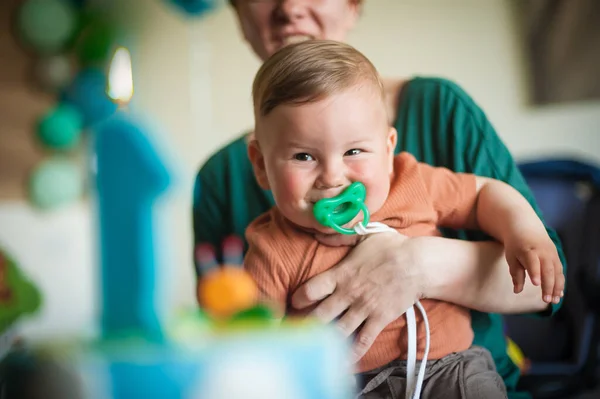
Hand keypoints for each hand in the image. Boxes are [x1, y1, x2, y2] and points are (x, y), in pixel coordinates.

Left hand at [291, 232, 425, 361]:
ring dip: (324, 341)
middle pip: (319, 315)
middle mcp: (348, 294)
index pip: (311, 289)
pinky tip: (342, 363)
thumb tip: (317, 231)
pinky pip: (363, 342)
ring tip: (312, 350)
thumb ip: (339, 236)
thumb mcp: (363, 236)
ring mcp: (363, 309)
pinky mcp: (378, 320)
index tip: (294, 303)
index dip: (298, 298)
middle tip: (297, 332)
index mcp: (341, 274)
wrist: (419, 264)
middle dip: (305, 325)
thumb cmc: (392, 247)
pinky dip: (352, 354)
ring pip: (338, 331)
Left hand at [505, 232, 564, 303]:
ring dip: (557, 287)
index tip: (535, 283)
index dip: (535, 272)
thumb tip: (517, 291)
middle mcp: (543, 252)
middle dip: (548, 286)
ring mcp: (552, 254)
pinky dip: (560, 283)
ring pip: (557, 272)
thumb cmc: (516, 245)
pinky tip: (559, 294)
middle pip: (548, 270)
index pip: (533, 262)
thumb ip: (516, 274)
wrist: (526, 228)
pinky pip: (560, 271)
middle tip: (546, 300)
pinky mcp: (557, 257)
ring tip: (555, 301)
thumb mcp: (511, 257)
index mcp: (529, 250)